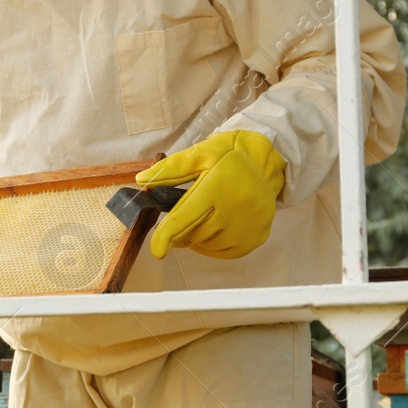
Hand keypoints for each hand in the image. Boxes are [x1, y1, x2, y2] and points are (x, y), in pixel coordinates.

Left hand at [135, 130, 285, 259]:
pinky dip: (213, 245)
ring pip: (207, 245)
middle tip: (186, 213)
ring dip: (198, 237)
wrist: (265, 160)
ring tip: (204, 216)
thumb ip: (169, 169)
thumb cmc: (228, 156)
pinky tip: (216, 227)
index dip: (166, 236)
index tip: (157, 251)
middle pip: (193, 234)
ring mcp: (248, 227)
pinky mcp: (257, 237)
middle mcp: (234, 210)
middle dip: (182, 229)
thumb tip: (141, 180)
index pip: (185, 218)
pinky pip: (225, 252)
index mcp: (216, 188)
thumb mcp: (199, 154)